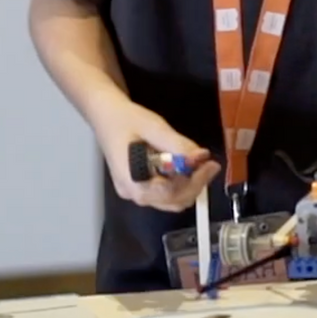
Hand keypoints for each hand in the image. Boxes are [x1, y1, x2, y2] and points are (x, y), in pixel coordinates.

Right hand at [95, 101, 218, 211]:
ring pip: (172, 201)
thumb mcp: (154, 127)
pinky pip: (166, 195)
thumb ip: (177, 144)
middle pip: (173, 201)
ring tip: (202, 165)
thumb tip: (200, 157)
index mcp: (132, 181)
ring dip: (190, 185)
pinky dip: (181, 184)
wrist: (107, 116)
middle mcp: (133, 194)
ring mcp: (136, 194)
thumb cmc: (126, 120)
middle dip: (195, 184)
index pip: (169, 193)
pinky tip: (187, 167)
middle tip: (210, 164)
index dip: (193, 181)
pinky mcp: (141, 189)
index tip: (209, 164)